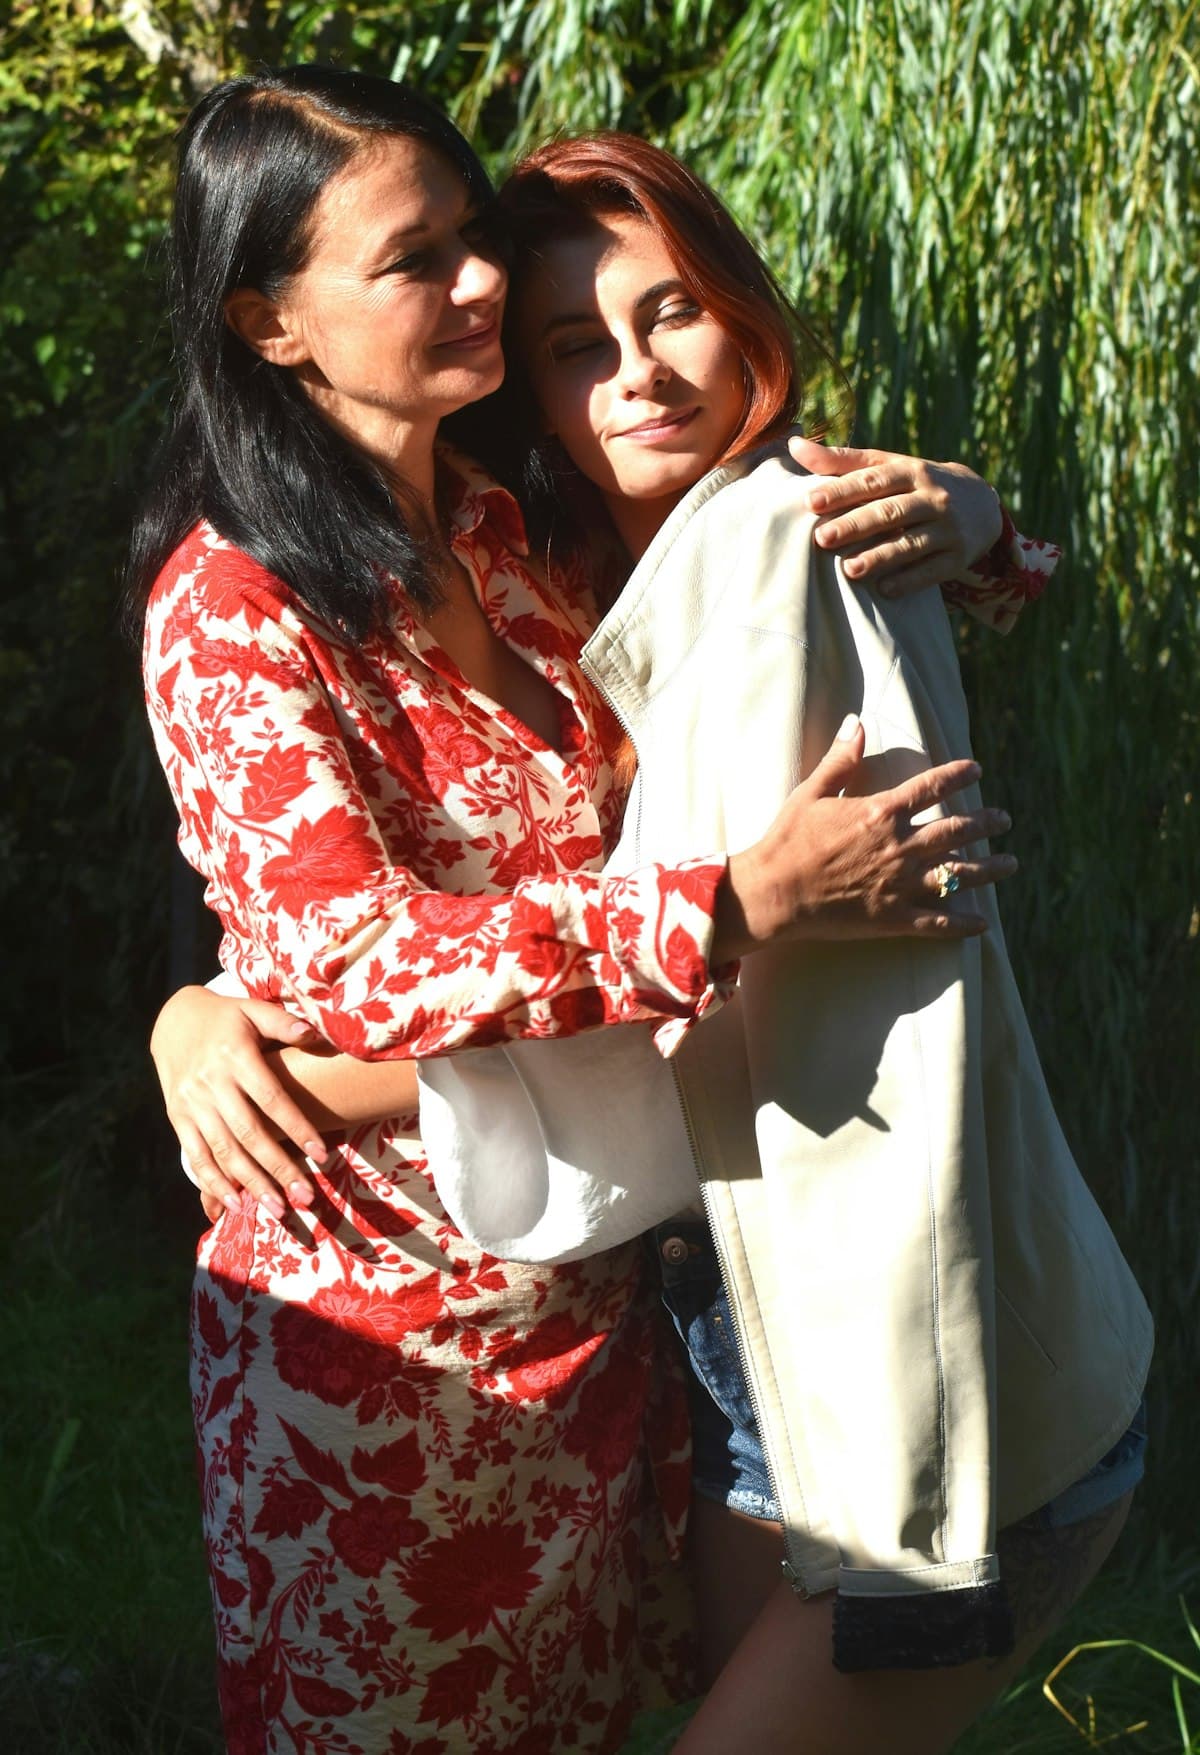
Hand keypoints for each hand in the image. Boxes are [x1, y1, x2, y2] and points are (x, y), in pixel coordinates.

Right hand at [150, 986, 325, 1222]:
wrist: (172, 1020)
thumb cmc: (226, 1017)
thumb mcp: (252, 1009)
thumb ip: (282, 1022)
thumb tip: (312, 1034)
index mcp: (235, 1056)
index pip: (272, 1099)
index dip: (297, 1128)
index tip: (322, 1155)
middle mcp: (212, 1083)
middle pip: (249, 1133)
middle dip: (278, 1168)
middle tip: (304, 1197)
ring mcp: (191, 1103)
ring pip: (224, 1150)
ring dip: (250, 1183)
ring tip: (277, 1208)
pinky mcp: (177, 1117)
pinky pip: (196, 1154)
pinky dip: (213, 1181)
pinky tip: (234, 1204)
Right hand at [717, 717, 1015, 957]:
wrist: (774, 892)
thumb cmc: (787, 840)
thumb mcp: (811, 792)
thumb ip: (840, 759)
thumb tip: (855, 722)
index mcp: (881, 813)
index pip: (932, 787)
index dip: (958, 775)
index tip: (977, 769)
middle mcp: (899, 847)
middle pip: (957, 831)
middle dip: (986, 823)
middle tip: (1004, 820)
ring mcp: (899, 884)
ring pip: (958, 875)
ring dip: (989, 869)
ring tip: (1010, 863)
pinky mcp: (893, 918)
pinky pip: (939, 922)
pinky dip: (964, 923)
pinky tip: (984, 923)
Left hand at [787, 435, 1002, 596]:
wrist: (982, 503)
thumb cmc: (917, 484)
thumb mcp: (888, 466)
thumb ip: (842, 460)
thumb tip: (793, 444)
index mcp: (912, 471)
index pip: (874, 479)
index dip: (843, 489)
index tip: (812, 501)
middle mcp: (933, 497)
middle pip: (891, 511)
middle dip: (856, 525)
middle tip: (822, 538)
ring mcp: (948, 529)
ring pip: (911, 543)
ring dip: (880, 557)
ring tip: (849, 570)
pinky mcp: (958, 557)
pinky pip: (932, 571)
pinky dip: (908, 581)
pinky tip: (883, 590)